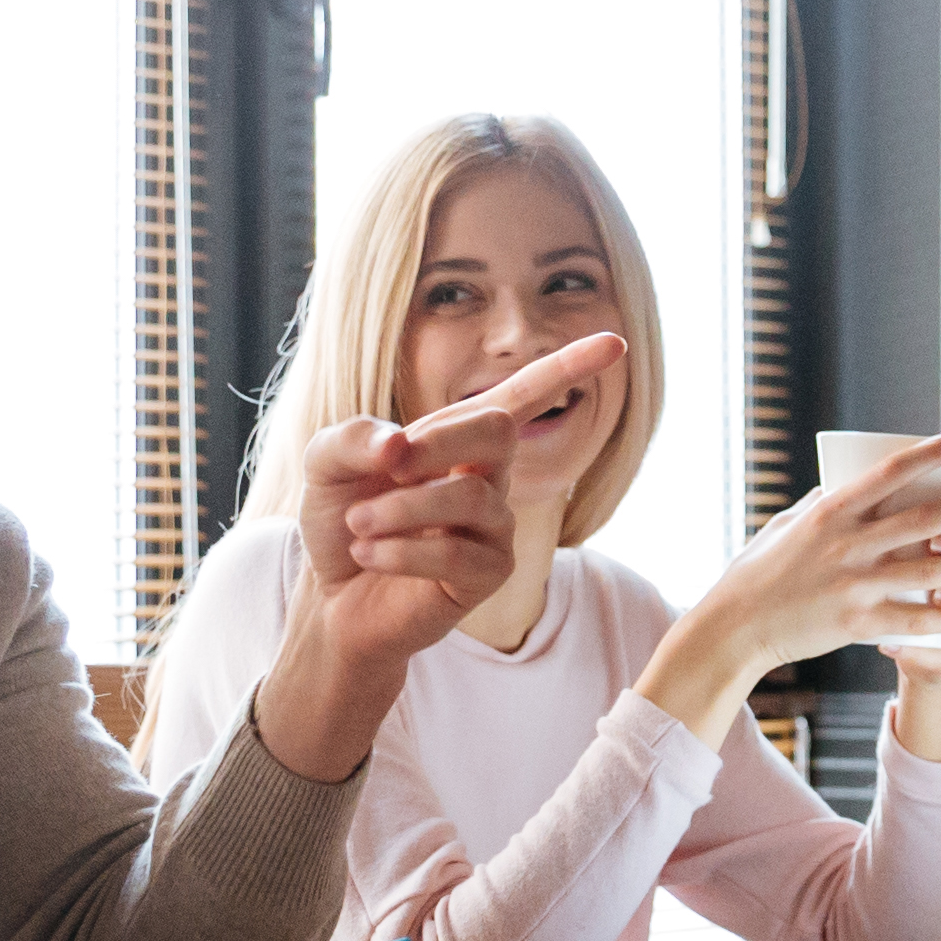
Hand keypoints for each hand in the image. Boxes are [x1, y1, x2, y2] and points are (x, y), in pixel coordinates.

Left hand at [292, 336, 614, 656]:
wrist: (330, 597)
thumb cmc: (340, 519)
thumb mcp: (325, 461)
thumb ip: (353, 435)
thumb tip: (400, 445)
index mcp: (457, 438)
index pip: (523, 396)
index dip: (568, 366)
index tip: (615, 344)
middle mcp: (488, 476)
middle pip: (499, 429)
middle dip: (439, 441)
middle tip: (390, 466)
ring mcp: (494, 526)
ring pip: (471, 496)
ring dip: (401, 508)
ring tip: (358, 525)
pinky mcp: (488, 575)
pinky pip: (459, 554)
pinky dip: (402, 551)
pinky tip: (368, 554)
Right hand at [642, 440, 940, 732]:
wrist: (734, 626)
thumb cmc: (758, 572)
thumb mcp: (787, 524)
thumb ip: (824, 504)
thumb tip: (852, 482)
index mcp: (831, 511)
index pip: (890, 471)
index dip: (932, 453)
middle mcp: (846, 543)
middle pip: (923, 520)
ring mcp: (854, 584)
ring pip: (929, 571)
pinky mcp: (858, 623)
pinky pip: (919, 620)